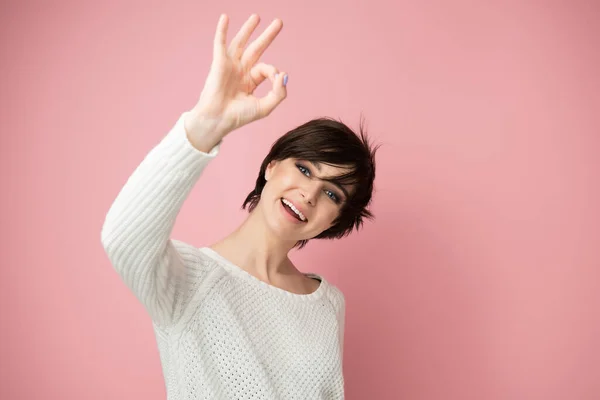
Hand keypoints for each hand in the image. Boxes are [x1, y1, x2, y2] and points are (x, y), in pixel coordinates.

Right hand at [187, 14, 286, 138]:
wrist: (218, 119)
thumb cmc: (238, 116)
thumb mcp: (264, 107)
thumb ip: (278, 93)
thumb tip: (284, 74)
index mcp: (250, 81)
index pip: (266, 69)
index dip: (274, 72)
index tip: (276, 78)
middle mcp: (240, 71)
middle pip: (257, 48)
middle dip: (268, 35)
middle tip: (279, 22)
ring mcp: (229, 66)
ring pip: (240, 42)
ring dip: (248, 29)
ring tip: (257, 17)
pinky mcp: (219, 63)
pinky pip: (220, 43)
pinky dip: (222, 30)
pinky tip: (225, 17)